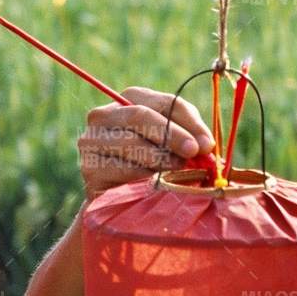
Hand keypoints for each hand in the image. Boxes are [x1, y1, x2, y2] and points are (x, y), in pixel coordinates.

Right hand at [76, 86, 215, 199]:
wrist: (118, 195)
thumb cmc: (151, 163)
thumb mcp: (172, 141)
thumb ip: (190, 135)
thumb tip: (206, 145)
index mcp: (128, 99)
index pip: (162, 102)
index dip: (187, 122)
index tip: (206, 144)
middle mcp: (103, 115)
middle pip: (141, 116)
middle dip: (173, 136)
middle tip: (193, 154)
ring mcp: (91, 140)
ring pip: (132, 143)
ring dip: (161, 159)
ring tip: (177, 171)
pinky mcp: (89, 168)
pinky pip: (122, 170)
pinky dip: (144, 177)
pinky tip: (156, 184)